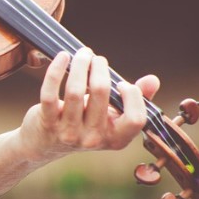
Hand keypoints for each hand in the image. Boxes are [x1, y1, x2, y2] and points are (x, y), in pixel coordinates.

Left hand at [18, 47, 159, 161]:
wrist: (45, 144)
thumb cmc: (84, 123)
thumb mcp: (111, 115)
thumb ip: (135, 99)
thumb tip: (153, 80)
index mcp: (116, 139)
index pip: (136, 119)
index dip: (133, 97)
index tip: (121, 83)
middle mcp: (93, 139)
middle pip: (102, 94)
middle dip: (100, 68)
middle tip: (96, 58)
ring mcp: (69, 133)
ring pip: (75, 91)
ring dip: (80, 64)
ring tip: (82, 54)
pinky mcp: (47, 123)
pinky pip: (50, 93)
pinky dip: (56, 71)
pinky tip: (62, 57)